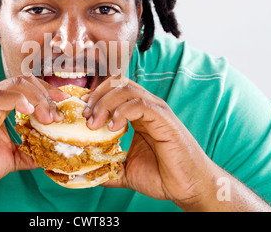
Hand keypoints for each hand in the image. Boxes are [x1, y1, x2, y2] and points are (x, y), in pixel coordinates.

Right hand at [0, 74, 68, 198]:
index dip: (46, 91)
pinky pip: (1, 98)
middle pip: (24, 81)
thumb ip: (28, 151)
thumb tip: (49, 154)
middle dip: (47, 94)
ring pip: (16, 85)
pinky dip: (20, 101)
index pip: (25, 86)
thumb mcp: (9, 156)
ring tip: (49, 118)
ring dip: (39, 99)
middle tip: (60, 112)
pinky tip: (31, 112)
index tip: (63, 102)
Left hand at [82, 76, 214, 205]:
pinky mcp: (164, 119)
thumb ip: (107, 166)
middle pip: (117, 84)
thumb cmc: (162, 176)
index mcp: (137, 114)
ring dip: (105, 103)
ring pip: (126, 90)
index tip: (81, 113)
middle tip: (86, 117)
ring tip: (95, 123)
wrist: (188, 187)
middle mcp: (146, 108)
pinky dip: (122, 112)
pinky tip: (113, 127)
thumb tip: (85, 171)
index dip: (94, 97)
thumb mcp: (126, 170)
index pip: (113, 91)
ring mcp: (156, 111)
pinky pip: (140, 104)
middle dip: (96, 96)